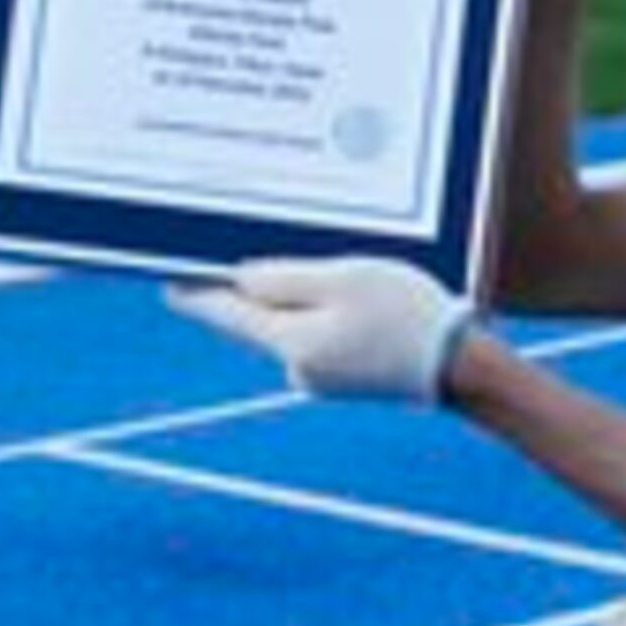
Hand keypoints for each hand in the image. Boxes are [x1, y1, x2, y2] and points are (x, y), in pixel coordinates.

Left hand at [167, 256, 474, 405]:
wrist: (460, 368)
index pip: (225, 312)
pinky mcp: (342, 377)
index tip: (165, 277)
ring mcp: (319, 377)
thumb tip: (240, 279)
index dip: (194, 291)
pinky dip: (324, 312)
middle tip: (251, 248)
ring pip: (291, 323)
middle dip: (257, 284)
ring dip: (299, 296)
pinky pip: (317, 334)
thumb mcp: (343, 279)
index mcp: (290, 342)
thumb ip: (284, 278)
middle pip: (257, 316)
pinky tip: (352, 296)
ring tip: (330, 271)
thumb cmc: (405, 314)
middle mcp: (296, 367)